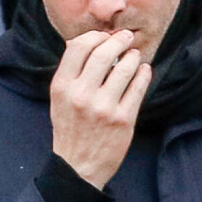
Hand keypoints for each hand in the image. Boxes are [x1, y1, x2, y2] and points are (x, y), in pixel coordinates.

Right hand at [50, 29, 151, 189]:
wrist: (77, 165)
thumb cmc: (69, 129)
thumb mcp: (58, 99)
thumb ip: (70, 73)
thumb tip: (88, 42)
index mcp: (61, 87)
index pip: (77, 47)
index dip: (94, 36)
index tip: (104, 36)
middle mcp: (80, 95)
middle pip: (102, 53)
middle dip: (118, 40)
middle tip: (126, 37)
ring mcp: (103, 107)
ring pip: (124, 68)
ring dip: (132, 56)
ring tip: (134, 56)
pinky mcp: (122, 119)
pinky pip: (138, 88)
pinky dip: (143, 74)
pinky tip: (143, 70)